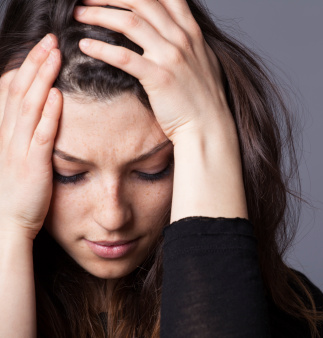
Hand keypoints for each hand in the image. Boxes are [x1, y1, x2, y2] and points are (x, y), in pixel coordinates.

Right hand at [0, 34, 61, 239]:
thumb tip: (42, 108)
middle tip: (50, 40)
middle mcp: (7, 135)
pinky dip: (49, 114)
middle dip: (35, 63)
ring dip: (42, 78)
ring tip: (55, 56)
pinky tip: (59, 96)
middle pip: (20, 90)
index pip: (11, 91)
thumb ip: (26, 132)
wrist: (9, 223)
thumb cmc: (18, 190)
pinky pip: (41, 135)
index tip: (41, 47)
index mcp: (4, 132)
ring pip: (29, 106)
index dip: (25, 67)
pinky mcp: (32, 164)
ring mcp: (18, 149)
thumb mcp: (16, 155)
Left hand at [73, 0, 231, 143]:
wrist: (210, 126)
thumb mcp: (203, 59)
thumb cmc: (204, 97)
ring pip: (130, 23)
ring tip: (78, 15)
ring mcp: (171, 57)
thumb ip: (186, 40)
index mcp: (191, 31)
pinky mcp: (159, 78)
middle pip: (141, 1)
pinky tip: (85, 45)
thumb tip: (173, 29)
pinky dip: (101, 48)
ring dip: (98, 15)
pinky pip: (124, 57)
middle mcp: (181, 38)